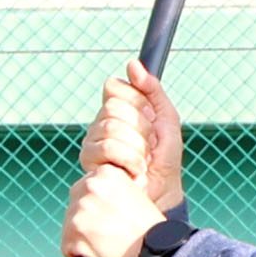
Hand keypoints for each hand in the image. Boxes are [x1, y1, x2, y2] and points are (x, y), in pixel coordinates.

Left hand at [62, 161, 165, 256]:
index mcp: (105, 173)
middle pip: (75, 206)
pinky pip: (67, 248)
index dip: (96, 206)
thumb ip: (115, 189)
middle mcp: (89, 186)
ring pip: (70, 227)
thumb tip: (102, 190)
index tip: (109, 217)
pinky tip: (98, 256)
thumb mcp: (137, 194)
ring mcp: (79, 210)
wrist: (156, 250)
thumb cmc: (150, 228)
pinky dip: (79, 255)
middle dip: (86, 220)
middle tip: (106, 233)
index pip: (86, 188)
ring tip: (105, 245)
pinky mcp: (73, 234)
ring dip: (82, 238)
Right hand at [79, 61, 184, 211]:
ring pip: (110, 127)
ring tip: (143, 162)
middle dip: (140, 128)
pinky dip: (130, 161)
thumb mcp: (166, 118)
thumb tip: (133, 64)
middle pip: (113, 107)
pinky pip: (107, 148)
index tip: (151, 120)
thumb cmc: (165, 159)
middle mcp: (100, 124)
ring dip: (137, 147)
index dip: (138, 104)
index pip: (115, 88)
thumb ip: (152, 89)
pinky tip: (134, 172)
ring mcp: (92, 143)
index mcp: (116, 110)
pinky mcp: (89, 163)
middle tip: (149, 146)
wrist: (163, 192)